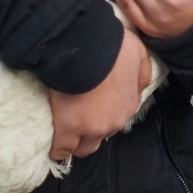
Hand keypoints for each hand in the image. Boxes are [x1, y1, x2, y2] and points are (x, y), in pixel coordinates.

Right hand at [48, 28, 151, 159]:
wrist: (86, 44)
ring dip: (74, 142)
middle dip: (90, 132)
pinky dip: (56, 148)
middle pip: (101, 136)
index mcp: (128, 105)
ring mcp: (91, 128)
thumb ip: (142, 73)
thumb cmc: (111, 45)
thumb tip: (138, 89)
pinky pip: (61, 149)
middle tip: (75, 119)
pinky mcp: (68, 129)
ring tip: (61, 132)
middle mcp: (113, 122)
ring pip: (83, 147)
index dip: (102, 116)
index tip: (90, 109)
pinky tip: (51, 145)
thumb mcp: (138, 53)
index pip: (116, 120)